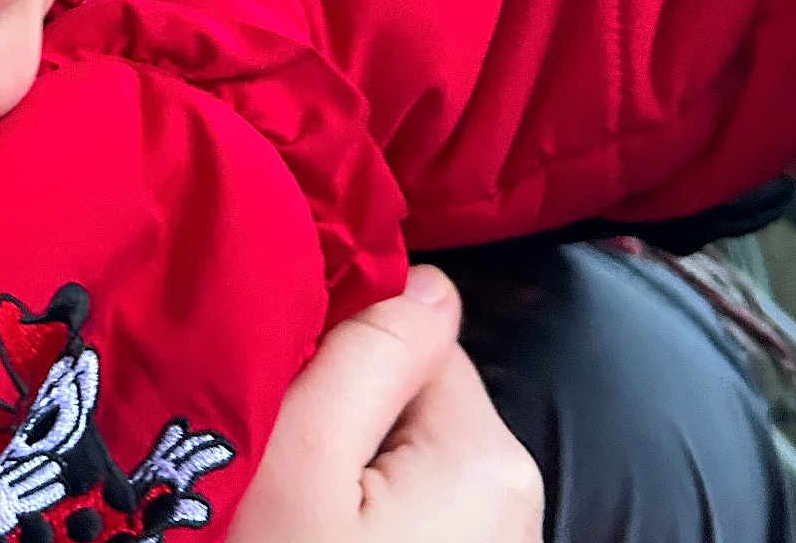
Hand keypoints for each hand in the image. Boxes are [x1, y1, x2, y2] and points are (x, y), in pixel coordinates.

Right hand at [225, 266, 543, 542]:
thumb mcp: (301, 464)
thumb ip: (366, 358)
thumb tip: (426, 278)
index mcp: (489, 454)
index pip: (418, 337)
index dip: (342, 347)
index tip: (281, 388)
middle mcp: (519, 495)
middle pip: (414, 399)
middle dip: (347, 413)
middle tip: (276, 460)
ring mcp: (499, 541)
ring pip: (409, 459)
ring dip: (354, 470)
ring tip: (294, 505)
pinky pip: (415, 511)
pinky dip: (369, 516)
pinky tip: (322, 530)